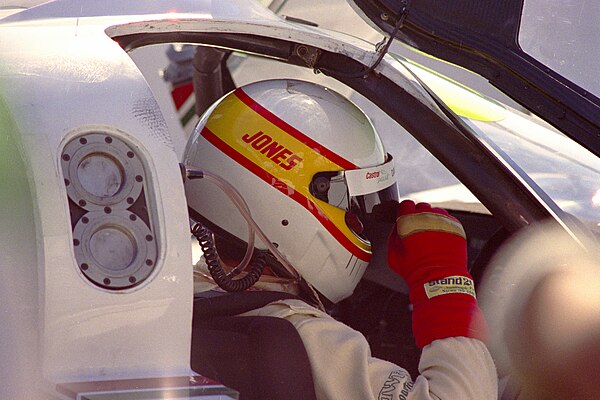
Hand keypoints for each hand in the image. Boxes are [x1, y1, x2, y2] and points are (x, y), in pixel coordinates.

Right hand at [386, 200, 486, 347]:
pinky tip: (441, 240)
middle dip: (418, 216)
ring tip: (430, 237)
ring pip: (436, 212)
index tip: (405, 219)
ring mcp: (443, 221)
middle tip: (417, 231)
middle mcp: (427, 217)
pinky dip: (444, 227)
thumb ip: (393, 236)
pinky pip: (448, 220)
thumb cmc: (415, 271)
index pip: (405, 204)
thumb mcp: (393, 255)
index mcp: (408, 221)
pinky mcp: (456, 227)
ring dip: (432, 220)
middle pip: (421, 207)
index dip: (404, 213)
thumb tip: (397, 228)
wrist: (439, 279)